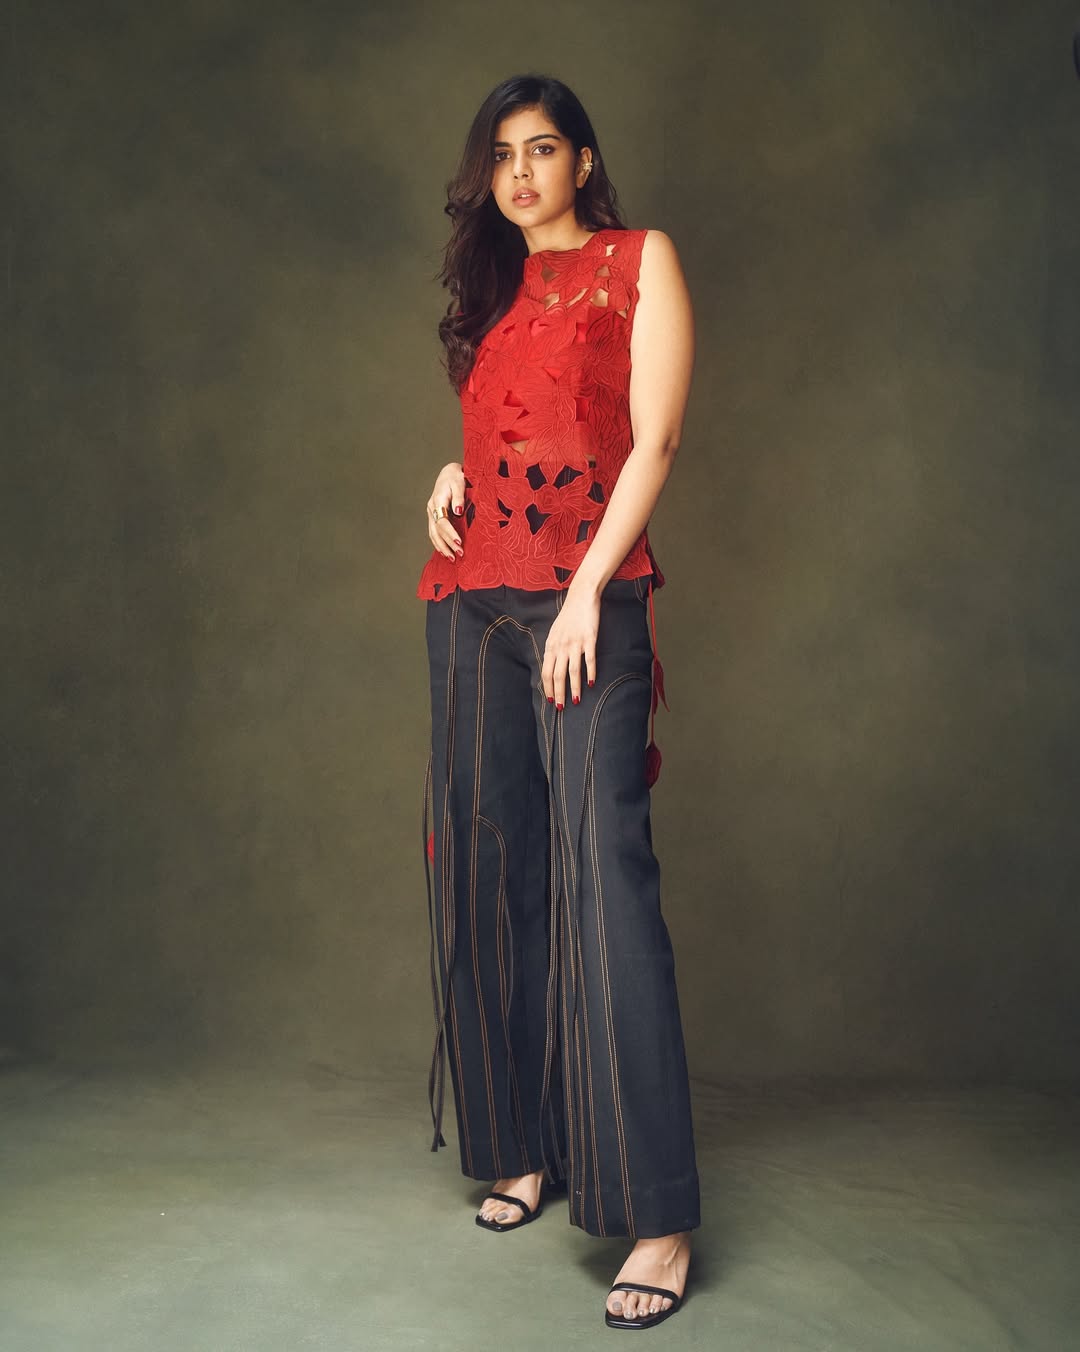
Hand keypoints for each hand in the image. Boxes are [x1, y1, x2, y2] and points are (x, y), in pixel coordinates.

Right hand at [426, 463, 465, 559]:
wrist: (449, 473)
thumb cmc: (456, 477)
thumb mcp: (459, 483)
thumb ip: (459, 497)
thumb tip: (457, 511)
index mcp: (438, 500)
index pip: (442, 521)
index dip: (450, 533)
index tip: (459, 542)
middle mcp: (432, 508)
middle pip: (437, 530)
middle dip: (447, 544)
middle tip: (459, 554)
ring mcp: (431, 513)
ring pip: (433, 533)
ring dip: (442, 547)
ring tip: (452, 558)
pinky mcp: (434, 516)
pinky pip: (433, 532)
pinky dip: (438, 543)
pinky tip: (444, 552)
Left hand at [542, 585, 600, 708]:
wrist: (581, 597)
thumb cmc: (569, 616)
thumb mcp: (555, 632)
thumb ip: (553, 649)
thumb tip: (552, 666)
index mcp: (551, 645)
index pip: (546, 672)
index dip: (548, 687)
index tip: (550, 699)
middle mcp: (561, 646)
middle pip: (557, 675)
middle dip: (559, 693)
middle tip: (561, 707)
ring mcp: (575, 643)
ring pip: (573, 671)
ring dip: (573, 688)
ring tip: (575, 701)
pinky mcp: (589, 639)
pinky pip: (589, 660)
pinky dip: (590, 673)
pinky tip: (591, 683)